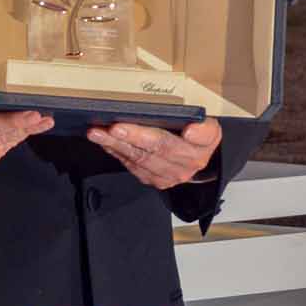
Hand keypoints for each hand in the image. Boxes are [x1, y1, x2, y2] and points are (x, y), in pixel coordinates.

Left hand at [86, 116, 221, 189]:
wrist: (194, 161)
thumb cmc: (195, 138)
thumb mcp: (207, 125)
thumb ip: (203, 126)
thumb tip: (192, 128)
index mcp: (205, 144)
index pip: (202, 137)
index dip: (195, 135)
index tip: (189, 132)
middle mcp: (189, 163)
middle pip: (161, 148)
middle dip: (135, 137)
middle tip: (115, 128)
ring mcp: (170, 175)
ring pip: (141, 158)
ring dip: (116, 145)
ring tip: (98, 133)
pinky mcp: (154, 180)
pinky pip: (132, 165)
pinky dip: (116, 151)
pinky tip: (104, 142)